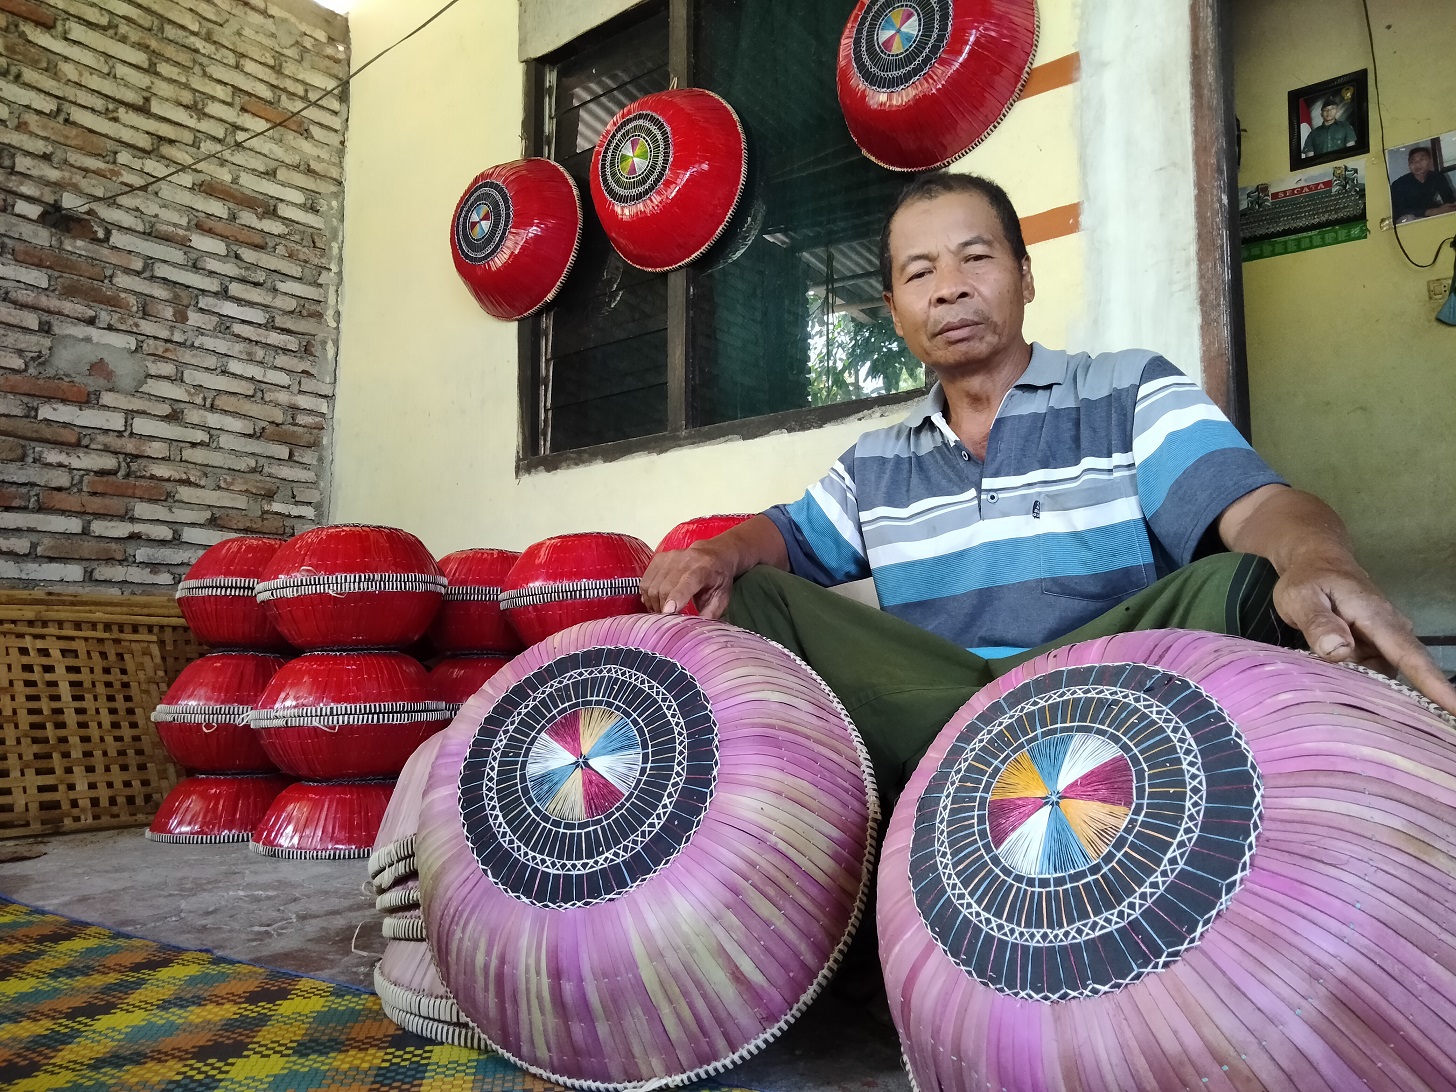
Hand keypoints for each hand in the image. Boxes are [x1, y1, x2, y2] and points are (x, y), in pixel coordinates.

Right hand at [640, 540, 738, 619]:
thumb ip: (709, 615)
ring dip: (654, 604)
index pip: (688, 581)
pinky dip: (647, 595)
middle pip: (665, 587)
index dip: (676, 597)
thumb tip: (695, 632)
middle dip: (663, 608)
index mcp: (704, 569)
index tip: (667, 613)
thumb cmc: (718, 579)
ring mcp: (670, 557)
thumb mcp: (721, 598)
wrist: (713, 554)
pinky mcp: (659, 558)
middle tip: (666, 621)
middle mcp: (686, 559)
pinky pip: (645, 581)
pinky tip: (655, 602)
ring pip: (652, 586)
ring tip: (662, 612)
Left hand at [1274, 557, 1455, 714]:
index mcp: (1377, 618)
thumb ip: (1319, 623)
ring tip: (1339, 700)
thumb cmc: (1309, 579)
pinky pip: (1370, 674)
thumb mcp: (1301, 598)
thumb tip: (1339, 650)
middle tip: (1376, 723)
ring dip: (1365, 691)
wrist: (1316, 564)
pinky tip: (1338, 691)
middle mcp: (1389, 631)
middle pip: (1402, 673)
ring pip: (1382, 677)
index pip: (1410, 655)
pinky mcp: (1371, 650)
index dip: (1433, 685)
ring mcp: (1382, 642)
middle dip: (1401, 701)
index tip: (1455, 708)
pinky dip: (1357, 683)